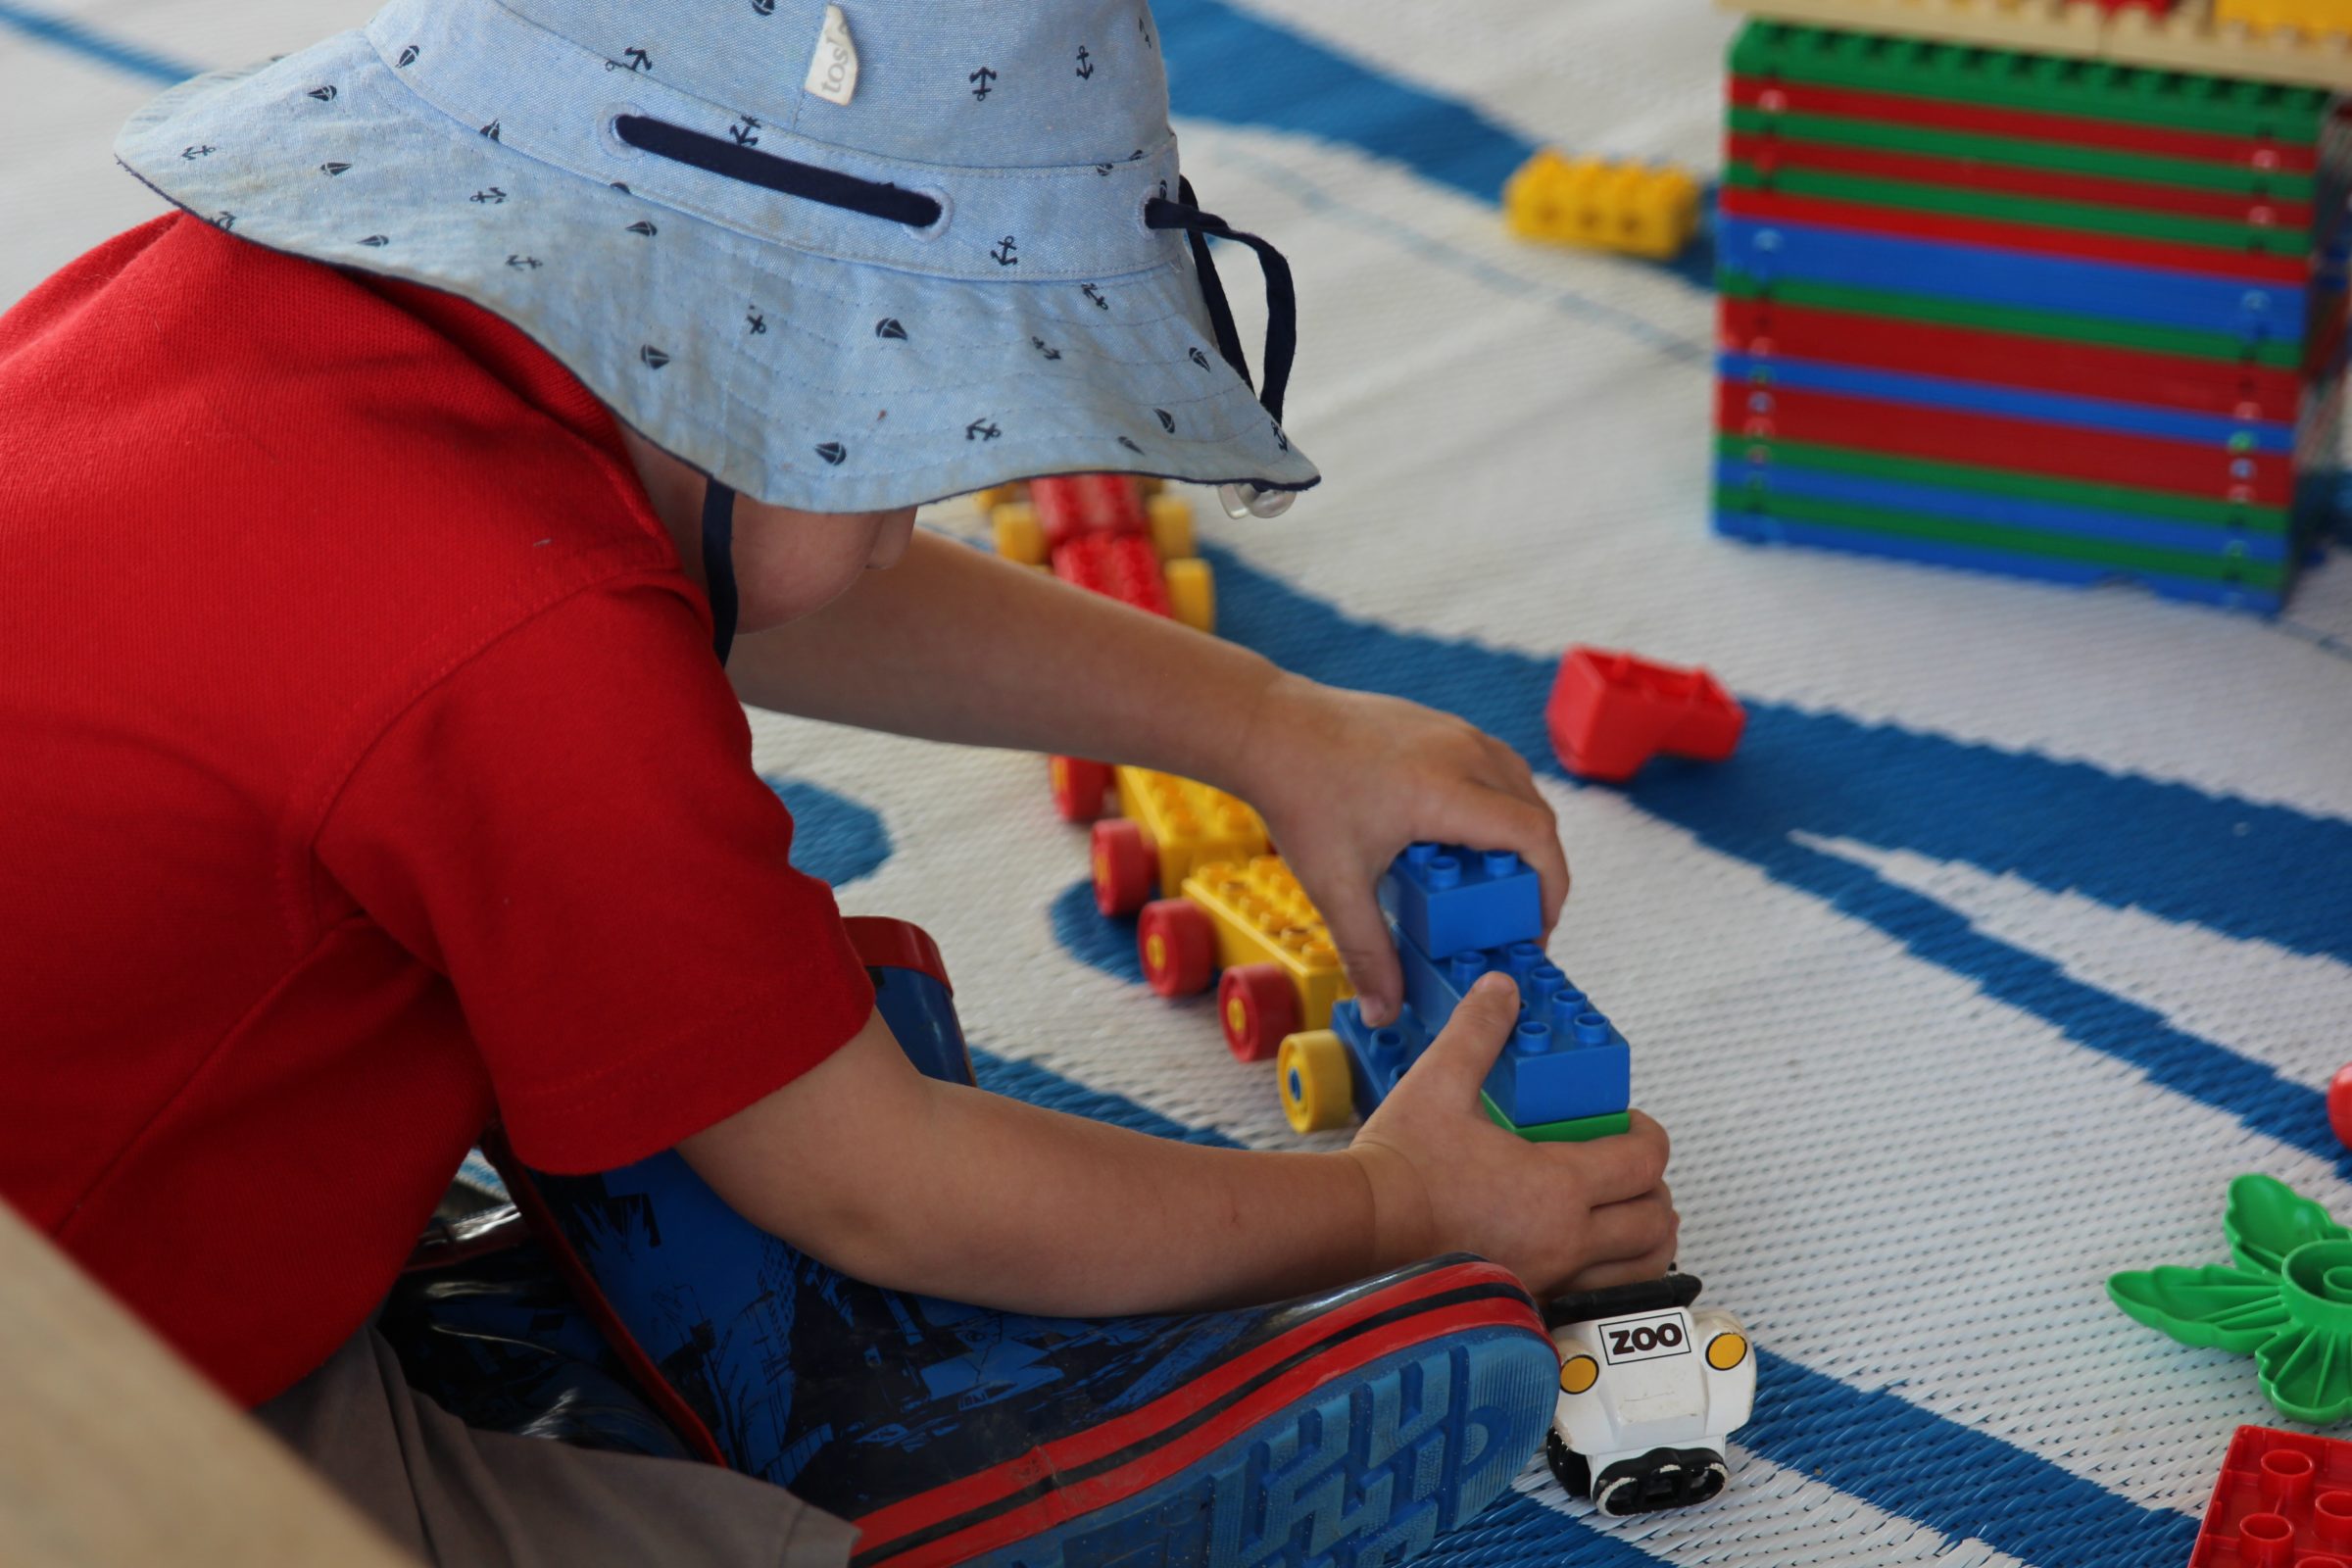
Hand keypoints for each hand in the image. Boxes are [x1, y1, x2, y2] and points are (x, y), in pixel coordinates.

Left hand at [1226, 673, 1567, 1025]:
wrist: (1265, 725)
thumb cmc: (1299, 794)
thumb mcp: (1335, 884)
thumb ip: (1368, 951)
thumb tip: (1383, 1012)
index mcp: (1449, 792)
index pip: (1535, 836)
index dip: (1552, 886)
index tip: (1538, 926)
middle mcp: (1463, 753)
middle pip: (1535, 812)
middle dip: (1538, 867)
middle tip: (1512, 915)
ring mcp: (1452, 731)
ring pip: (1516, 782)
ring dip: (1518, 830)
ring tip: (1489, 877)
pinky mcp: (1437, 723)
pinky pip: (1489, 762)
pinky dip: (1494, 801)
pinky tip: (1459, 835)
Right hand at [1344, 975, 1675, 1296]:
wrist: (1357, 1230)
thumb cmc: (1399, 1167)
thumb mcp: (1439, 1083)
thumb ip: (1478, 1032)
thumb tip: (1501, 991)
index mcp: (1557, 1185)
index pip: (1644, 1161)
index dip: (1648, 1135)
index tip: (1628, 1123)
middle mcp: (1565, 1239)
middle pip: (1655, 1220)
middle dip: (1652, 1188)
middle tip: (1626, 1167)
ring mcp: (1550, 1276)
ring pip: (1639, 1268)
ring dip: (1643, 1238)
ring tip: (1619, 1212)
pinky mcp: (1529, 1301)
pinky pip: (1597, 1295)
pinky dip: (1609, 1274)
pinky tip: (1582, 1250)